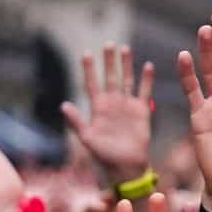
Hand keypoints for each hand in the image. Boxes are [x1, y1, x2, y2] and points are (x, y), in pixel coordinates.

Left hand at [61, 42, 156, 182]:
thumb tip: (63, 105)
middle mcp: (112, 104)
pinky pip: (144, 92)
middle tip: (108, 44)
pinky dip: (146, 79)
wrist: (126, 167)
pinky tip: (147, 65)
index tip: (86, 54)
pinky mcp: (141, 111)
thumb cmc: (104, 156)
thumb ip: (76, 122)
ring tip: (125, 48)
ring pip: (126, 80)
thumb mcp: (87, 139)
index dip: (89, 70)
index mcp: (98, 108)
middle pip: (110, 77)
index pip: (91, 84)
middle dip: (109, 61)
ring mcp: (127, 106)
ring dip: (126, 65)